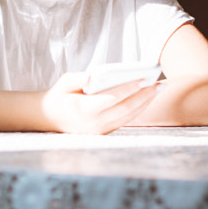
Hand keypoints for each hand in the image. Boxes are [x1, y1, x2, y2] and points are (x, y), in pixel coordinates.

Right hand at [40, 71, 157, 133]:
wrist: (48, 118)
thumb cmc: (59, 96)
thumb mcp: (64, 82)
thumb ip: (78, 78)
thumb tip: (94, 75)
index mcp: (85, 110)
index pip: (112, 98)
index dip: (129, 88)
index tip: (143, 79)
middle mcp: (95, 123)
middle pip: (126, 109)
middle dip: (144, 96)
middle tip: (159, 84)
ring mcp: (100, 130)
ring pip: (128, 116)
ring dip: (145, 103)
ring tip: (158, 90)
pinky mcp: (104, 132)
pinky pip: (125, 120)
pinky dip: (138, 109)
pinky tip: (147, 99)